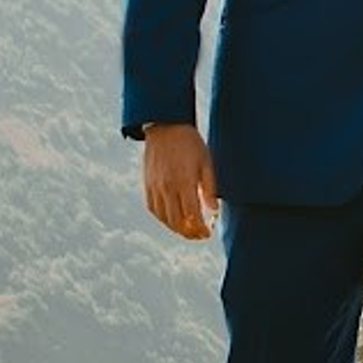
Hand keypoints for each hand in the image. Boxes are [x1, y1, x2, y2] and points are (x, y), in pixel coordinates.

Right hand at [141, 121, 218, 239]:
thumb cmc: (190, 143)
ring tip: (187, 231)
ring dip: (175, 229)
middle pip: (177, 221)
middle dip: (189, 233)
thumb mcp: (206, 162)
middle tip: (199, 236)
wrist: (165, 126)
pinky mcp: (147, 184)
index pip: (192, 216)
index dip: (200, 229)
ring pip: (163, 218)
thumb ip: (210, 188)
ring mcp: (155, 187)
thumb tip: (214, 210)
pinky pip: (153, 208)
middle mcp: (167, 187)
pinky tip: (171, 219)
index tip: (207, 234)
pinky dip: (162, 218)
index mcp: (184, 182)